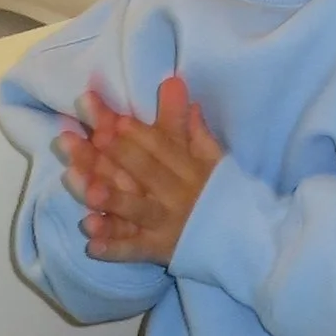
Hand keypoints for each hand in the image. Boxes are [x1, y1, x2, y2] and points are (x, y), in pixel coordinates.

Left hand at [56, 76, 221, 264]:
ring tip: (91, 191)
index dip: (139, 135)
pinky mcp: (157, 250)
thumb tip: (175, 85)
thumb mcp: (213, 159)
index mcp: (190, 170)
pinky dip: (113, 249)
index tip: (115, 120)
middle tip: (94, 139)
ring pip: (137, 210)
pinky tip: (91, 245)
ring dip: (115, 202)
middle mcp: (176, 195)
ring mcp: (166, 224)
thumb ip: (191, 126)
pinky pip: (133, 250)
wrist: (244, 240)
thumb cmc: (223, 194)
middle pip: (144, 172)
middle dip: (120, 155)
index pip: (162, 148)